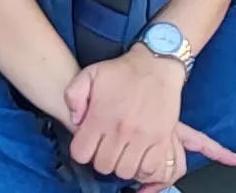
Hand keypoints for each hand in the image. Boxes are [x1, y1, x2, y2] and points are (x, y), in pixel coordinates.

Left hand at [64, 51, 224, 190]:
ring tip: (123, 153)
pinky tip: (139, 157)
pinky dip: (143, 169)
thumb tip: (75, 121)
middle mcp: (121, 130)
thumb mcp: (90, 74)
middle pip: (104, 166)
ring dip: (122, 165)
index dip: (83, 151)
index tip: (90, 143)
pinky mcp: (161, 139)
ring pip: (126, 171)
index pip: (82, 153)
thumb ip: (73, 96)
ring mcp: (142, 136)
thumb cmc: (123, 70)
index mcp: (100, 116)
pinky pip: (150, 168)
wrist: (157, 64)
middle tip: (108, 148)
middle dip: (102, 160)